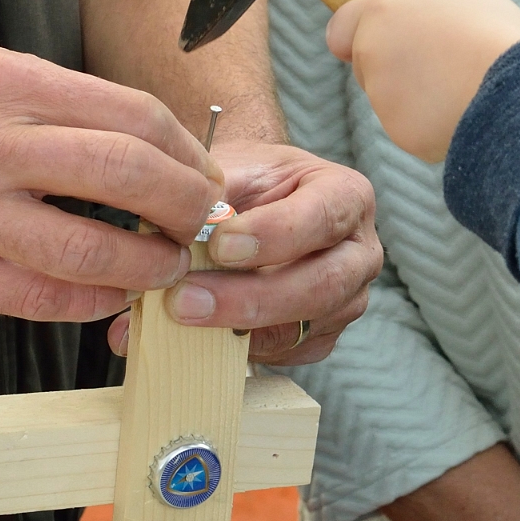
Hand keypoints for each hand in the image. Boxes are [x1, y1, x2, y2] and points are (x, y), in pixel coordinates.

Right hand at [0, 43, 223, 322]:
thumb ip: (69, 108)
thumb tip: (164, 154)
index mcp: (3, 82)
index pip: (131, 117)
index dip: (185, 153)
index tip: (203, 177)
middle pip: (123, 177)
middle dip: (184, 209)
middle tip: (202, 224)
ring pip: (85, 251)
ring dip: (146, 266)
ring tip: (164, 266)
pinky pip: (33, 297)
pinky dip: (86, 301)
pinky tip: (108, 294)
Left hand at [106, 141, 381, 363]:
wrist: (261, 199)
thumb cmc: (250, 180)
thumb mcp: (234, 168)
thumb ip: (205, 200)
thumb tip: (160, 243)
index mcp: (347, 197)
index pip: (322, 218)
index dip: (273, 235)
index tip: (219, 244)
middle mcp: (359, 253)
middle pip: (320, 286)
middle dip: (249, 298)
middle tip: (185, 299)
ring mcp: (346, 300)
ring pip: (301, 328)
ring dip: (235, 327)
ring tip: (178, 318)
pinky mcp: (321, 335)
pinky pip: (285, 351)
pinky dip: (237, 348)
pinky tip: (197, 335)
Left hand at [326, 0, 519, 163]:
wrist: (514, 91)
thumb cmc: (493, 34)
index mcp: (382, 14)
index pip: (340, 29)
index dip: (357, 35)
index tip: (382, 42)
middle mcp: (372, 56)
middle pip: (367, 66)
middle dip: (397, 66)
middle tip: (443, 62)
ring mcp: (383, 98)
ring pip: (391, 100)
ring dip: (419, 95)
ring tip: (462, 85)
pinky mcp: (400, 133)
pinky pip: (412, 129)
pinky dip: (432, 124)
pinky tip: (462, 112)